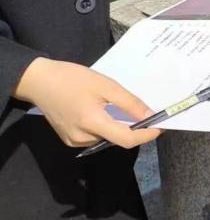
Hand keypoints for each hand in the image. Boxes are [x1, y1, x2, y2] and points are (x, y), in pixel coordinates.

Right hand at [14, 59, 161, 149]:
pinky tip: (101, 113)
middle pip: (117, 139)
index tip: (160, 127)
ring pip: (107, 139)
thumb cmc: (72, 79)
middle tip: (144, 114)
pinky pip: (95, 137)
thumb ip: (130, 103)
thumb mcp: (106, 86)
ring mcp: (74, 141)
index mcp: (92, 123)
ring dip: (118, 128)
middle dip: (134, 129)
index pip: (126, 140)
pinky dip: (105, 128)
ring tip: (117, 109)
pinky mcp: (69, 139)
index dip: (146, 136)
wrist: (38, 81)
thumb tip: (150, 116)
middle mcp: (83, 137)